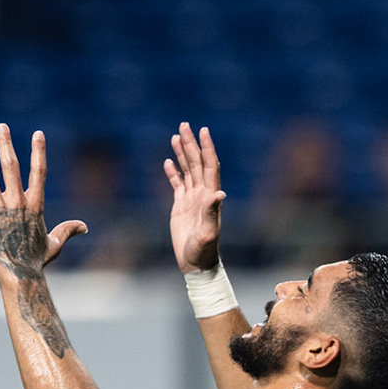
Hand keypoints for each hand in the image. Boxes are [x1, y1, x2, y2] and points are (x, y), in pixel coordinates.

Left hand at [0, 124, 87, 280]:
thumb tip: (84, 227)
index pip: (39, 172)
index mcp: (35, 205)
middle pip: (11, 167)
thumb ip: (67, 230)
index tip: (38, 134)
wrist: (19, 275)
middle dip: (6, 145)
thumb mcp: (55, 243)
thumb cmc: (37, 261)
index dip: (39, 152)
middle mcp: (17, 202)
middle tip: (1, 127)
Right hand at [165, 122, 225, 272]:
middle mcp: (202, 194)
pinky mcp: (181, 206)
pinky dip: (173, 172)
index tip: (203, 130)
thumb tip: (219, 192)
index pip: (209, 166)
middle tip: (184, 125)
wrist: (196, 263)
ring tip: (176, 136)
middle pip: (197, 163)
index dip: (207, 148)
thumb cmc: (204, 251)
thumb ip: (212, 212)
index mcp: (210, 196)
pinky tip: (168, 161)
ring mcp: (191, 199)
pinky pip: (177, 184)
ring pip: (187, 170)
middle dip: (191, 144)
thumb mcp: (208, 232)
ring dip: (182, 153)